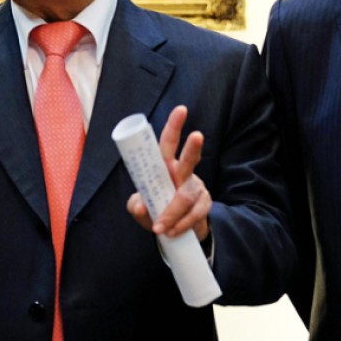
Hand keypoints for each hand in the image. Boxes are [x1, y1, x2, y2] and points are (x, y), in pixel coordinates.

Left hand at [126, 105, 211, 240]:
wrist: (177, 230)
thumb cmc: (156, 209)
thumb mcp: (141, 206)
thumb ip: (137, 205)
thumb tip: (141, 206)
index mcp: (165, 166)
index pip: (168, 143)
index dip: (174, 126)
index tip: (181, 109)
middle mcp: (183, 173)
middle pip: (189, 158)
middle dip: (192, 146)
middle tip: (196, 135)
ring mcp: (196, 188)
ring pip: (186, 196)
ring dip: (172, 213)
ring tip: (160, 227)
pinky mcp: (204, 205)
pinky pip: (193, 214)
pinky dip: (179, 224)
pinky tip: (171, 232)